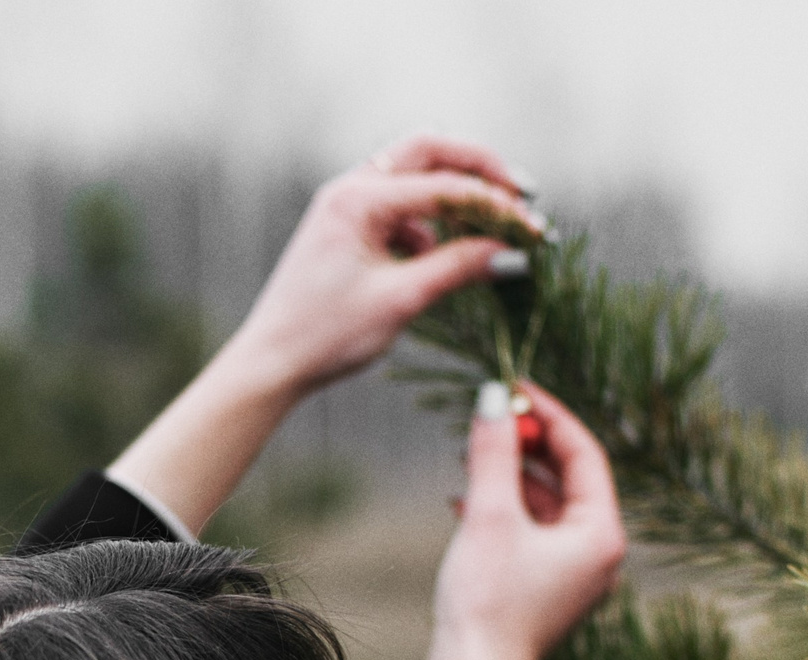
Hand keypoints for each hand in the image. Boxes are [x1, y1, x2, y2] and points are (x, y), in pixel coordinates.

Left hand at [224, 135, 540, 394]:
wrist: (273, 361)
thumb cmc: (326, 334)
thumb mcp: (401, 301)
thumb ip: (458, 269)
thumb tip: (512, 254)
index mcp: (359, 199)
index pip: (445, 185)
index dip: (497, 206)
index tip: (534, 230)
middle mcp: (351, 188)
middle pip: (430, 151)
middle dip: (479, 170)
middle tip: (520, 195)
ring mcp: (347, 204)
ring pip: (415, 176)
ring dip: (455, 196)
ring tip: (489, 232)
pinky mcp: (349, 227)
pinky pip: (400, 208)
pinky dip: (429, 225)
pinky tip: (439, 261)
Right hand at [428, 381, 627, 659]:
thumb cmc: (488, 603)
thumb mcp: (489, 514)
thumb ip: (493, 451)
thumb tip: (494, 397)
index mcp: (601, 533)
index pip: (584, 454)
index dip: (549, 416)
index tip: (516, 388)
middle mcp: (598, 554)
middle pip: (568, 478)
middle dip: (526, 446)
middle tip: (491, 418)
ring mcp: (574, 575)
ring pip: (546, 506)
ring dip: (510, 477)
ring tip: (471, 455)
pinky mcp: (547, 589)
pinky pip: (532, 534)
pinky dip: (504, 511)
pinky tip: (464, 500)